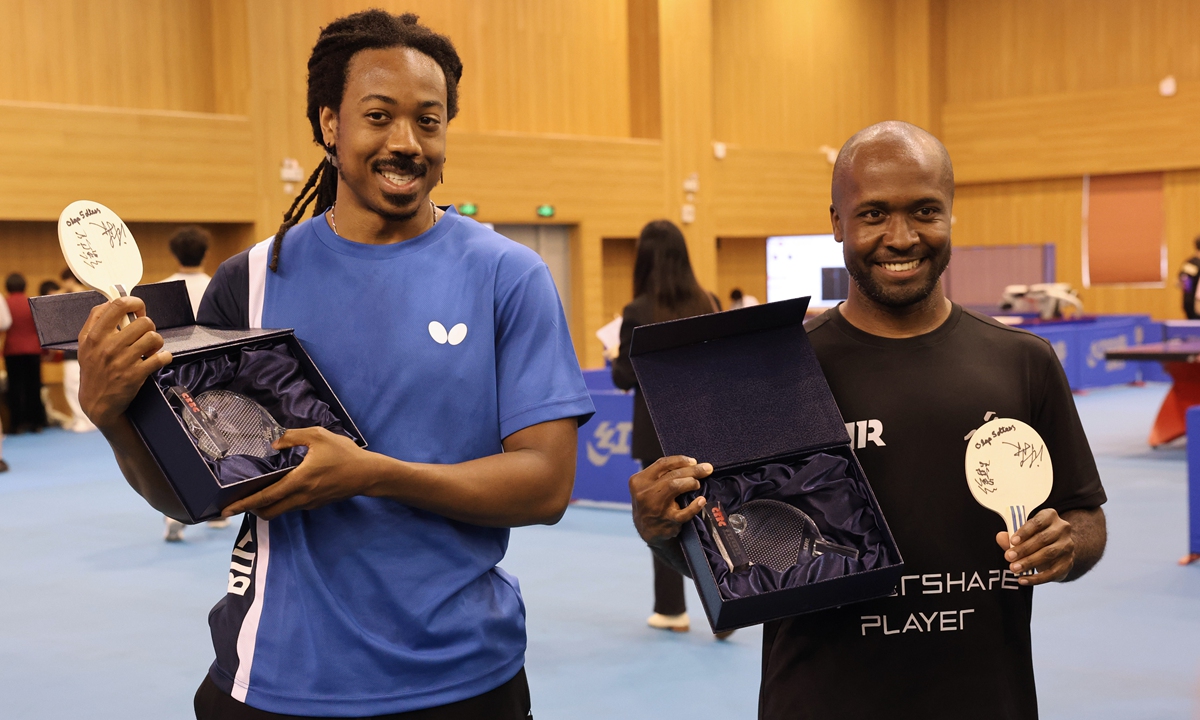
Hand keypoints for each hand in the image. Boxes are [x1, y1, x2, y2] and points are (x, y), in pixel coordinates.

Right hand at [77, 297, 171, 430]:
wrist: (97, 402)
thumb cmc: (94, 370)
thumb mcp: (85, 344)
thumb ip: (96, 321)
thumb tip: (113, 300)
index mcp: (94, 335)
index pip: (117, 305)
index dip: (134, 302)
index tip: (138, 307)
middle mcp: (107, 346)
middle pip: (142, 321)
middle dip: (149, 326)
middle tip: (145, 334)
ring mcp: (122, 361)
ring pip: (153, 337)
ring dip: (157, 342)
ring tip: (151, 348)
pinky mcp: (135, 375)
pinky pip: (161, 357)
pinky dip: (164, 357)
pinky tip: (158, 359)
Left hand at [221, 427, 386, 519]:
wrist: (368, 474)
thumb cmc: (344, 453)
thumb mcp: (319, 436)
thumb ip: (294, 437)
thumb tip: (274, 443)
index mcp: (299, 480)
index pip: (265, 497)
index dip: (243, 504)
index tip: (226, 510)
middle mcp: (301, 496)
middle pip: (269, 511)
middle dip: (251, 509)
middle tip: (238, 502)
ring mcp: (309, 502)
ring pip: (281, 510)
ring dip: (267, 505)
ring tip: (258, 493)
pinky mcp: (316, 503)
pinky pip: (293, 505)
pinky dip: (282, 501)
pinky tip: (282, 488)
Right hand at [630, 456, 712, 547]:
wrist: (646, 530)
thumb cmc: (651, 502)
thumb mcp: (647, 486)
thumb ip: (660, 475)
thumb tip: (690, 464)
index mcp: (639, 481)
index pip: (662, 464)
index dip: (680, 460)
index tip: (694, 461)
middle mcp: (645, 493)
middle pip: (672, 475)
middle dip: (693, 470)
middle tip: (707, 469)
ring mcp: (656, 507)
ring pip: (675, 487)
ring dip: (691, 482)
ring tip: (698, 484)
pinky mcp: (667, 521)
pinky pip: (685, 512)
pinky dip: (695, 506)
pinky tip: (701, 500)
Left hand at [996, 508, 1073, 584]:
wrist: (1057, 550)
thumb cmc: (1036, 538)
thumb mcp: (1024, 534)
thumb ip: (1011, 536)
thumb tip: (1000, 537)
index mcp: (1050, 516)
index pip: (1038, 522)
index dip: (1025, 532)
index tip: (1012, 541)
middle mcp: (1062, 529)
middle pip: (1042, 539)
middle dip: (1024, 549)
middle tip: (1008, 557)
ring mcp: (1068, 546)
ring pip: (1048, 554)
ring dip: (1029, 562)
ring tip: (1014, 568)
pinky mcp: (1068, 563)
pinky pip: (1053, 572)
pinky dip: (1037, 578)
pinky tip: (1023, 580)